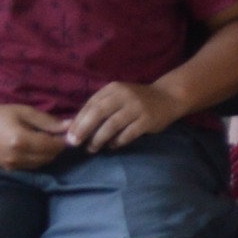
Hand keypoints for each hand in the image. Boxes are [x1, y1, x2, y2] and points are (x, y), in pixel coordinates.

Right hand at [0, 105, 72, 172]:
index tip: (65, 129)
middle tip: (55, 133)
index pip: (53, 146)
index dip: (63, 139)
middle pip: (49, 157)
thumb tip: (70, 126)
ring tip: (44, 138)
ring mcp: (12, 166)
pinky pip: (32, 166)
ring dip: (48, 153)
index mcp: (21, 141)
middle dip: (57, 146)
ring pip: (42, 163)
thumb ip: (47, 121)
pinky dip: (38, 158)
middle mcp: (17, 157)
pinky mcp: (9, 170)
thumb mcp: (24, 112)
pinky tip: (34, 146)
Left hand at [62, 81, 185, 151]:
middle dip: (84, 130)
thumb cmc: (136, 100)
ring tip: (92, 149)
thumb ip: (100, 108)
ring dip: (99, 139)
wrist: (168, 97)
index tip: (69, 136)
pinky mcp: (148, 120)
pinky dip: (117, 142)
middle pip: (98, 113)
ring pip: (112, 125)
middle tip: (74, 143)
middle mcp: (125, 95)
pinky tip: (112, 146)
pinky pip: (128, 134)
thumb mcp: (118, 97)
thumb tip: (76, 128)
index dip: (78, 121)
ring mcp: (137, 107)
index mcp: (114, 88)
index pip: (90, 104)